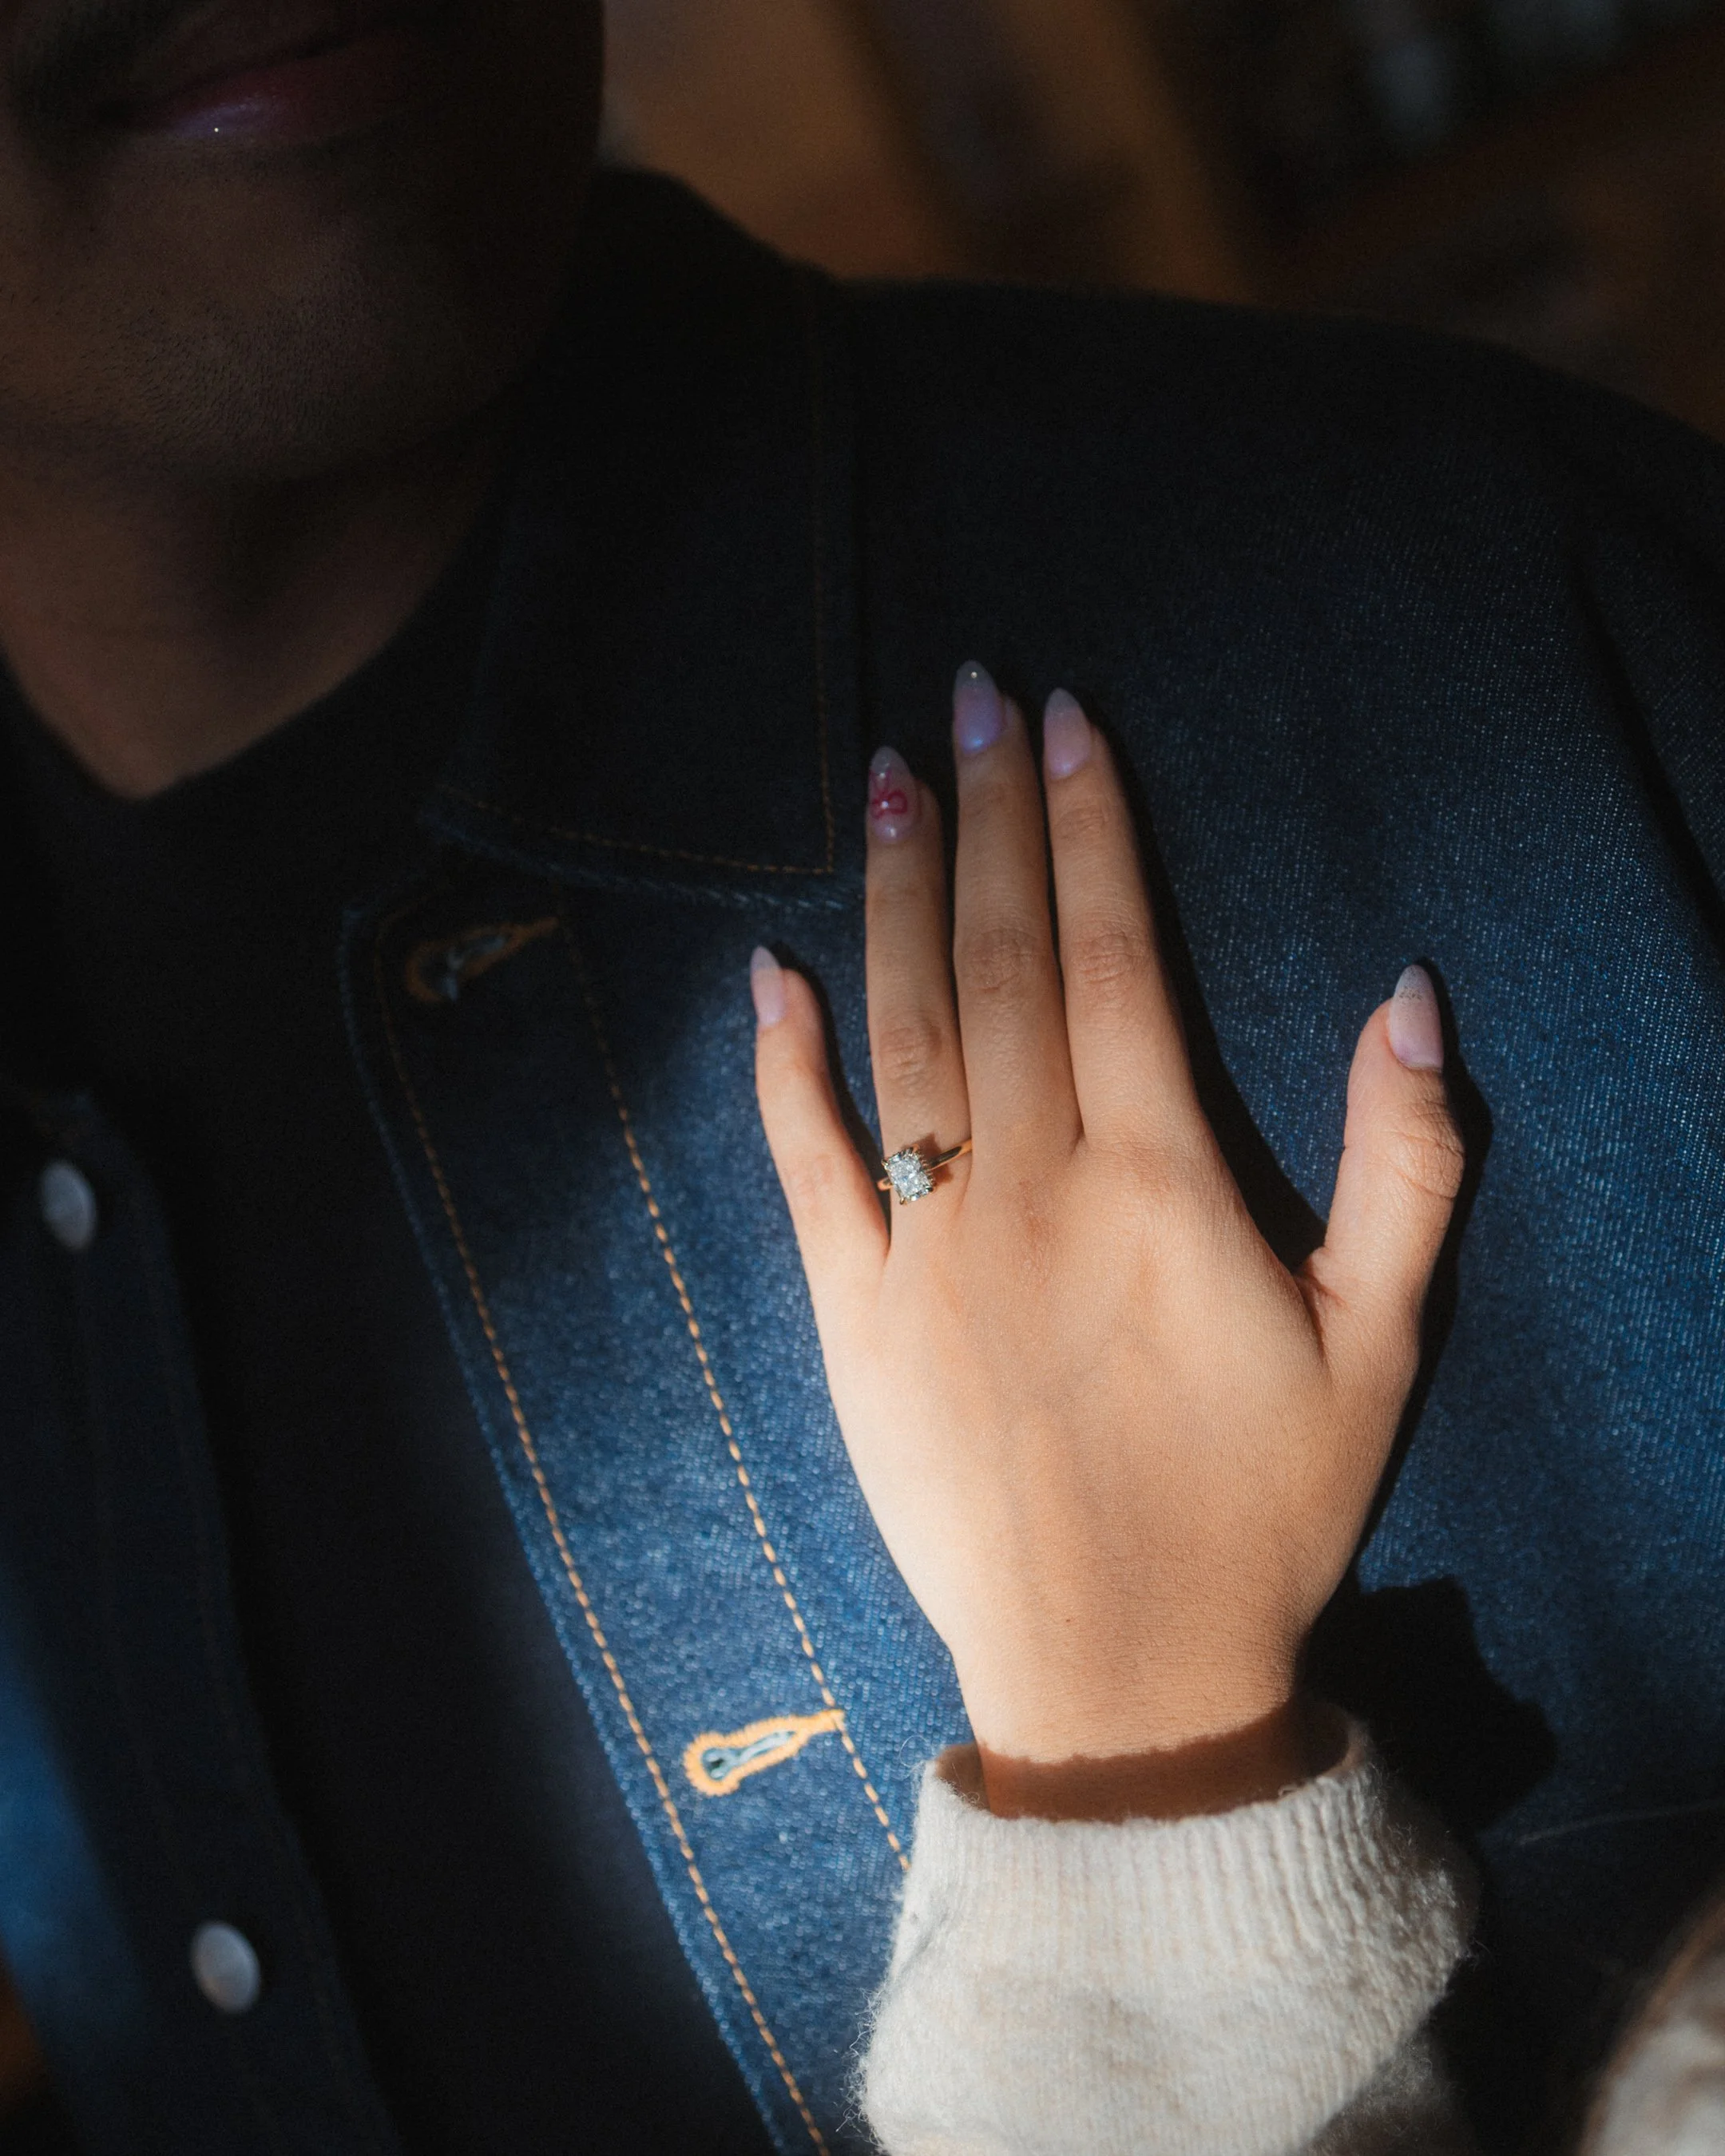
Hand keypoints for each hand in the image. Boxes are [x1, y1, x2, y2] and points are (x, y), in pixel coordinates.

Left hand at [751, 665, 1462, 1813]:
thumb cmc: (1263, 1509)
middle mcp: (1029, 1189)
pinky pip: (804, 1165)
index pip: (1115, 955)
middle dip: (987, 815)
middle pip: (1004, 961)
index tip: (1062, 720)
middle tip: (966, 693)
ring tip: (879, 774)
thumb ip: (1404, 1160)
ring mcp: (924, 1248)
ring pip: (901, 1030)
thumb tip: (1407, 991)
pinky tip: (766, 971)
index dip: (1089, 824)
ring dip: (891, 894)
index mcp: (1157, 1181)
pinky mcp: (850, 1315)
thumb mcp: (1381, 1342)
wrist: (1121, 1673)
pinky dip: (780, 1065)